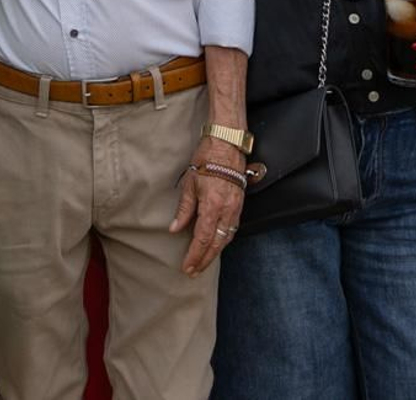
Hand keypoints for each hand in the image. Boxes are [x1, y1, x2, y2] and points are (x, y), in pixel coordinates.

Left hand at [170, 139, 246, 276]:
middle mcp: (227, 210)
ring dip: (215, 252)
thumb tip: (175, 229)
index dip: (195, 255)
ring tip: (204, 262)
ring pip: (227, 237)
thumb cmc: (207, 159)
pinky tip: (217, 243)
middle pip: (217, 243)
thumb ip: (184, 209)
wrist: (227, 143)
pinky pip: (233, 227)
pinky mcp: (240, 203)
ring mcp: (236, 207)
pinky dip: (224, 239)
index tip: (187, 267)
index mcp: (212, 206)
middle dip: (205, 259)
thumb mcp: (190, 183)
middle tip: (194, 271)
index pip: (203, 238)